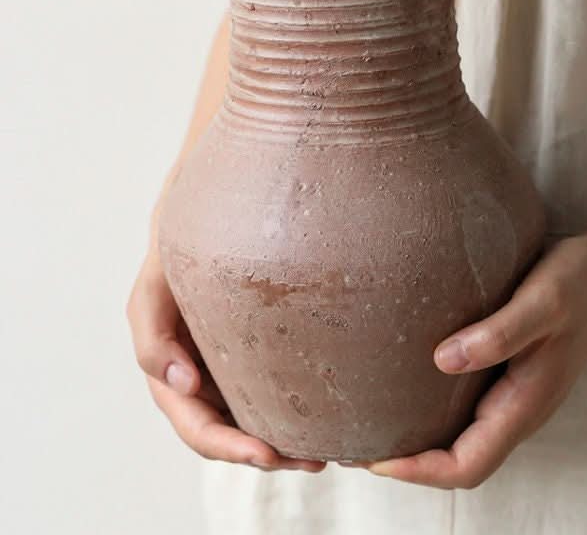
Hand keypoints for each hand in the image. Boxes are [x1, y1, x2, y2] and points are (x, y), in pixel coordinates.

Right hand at [126, 247, 325, 472]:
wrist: (207, 228)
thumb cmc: (174, 260)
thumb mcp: (152, 292)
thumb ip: (152, 337)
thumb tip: (181, 386)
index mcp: (174, 381)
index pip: (201, 428)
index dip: (230, 448)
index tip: (266, 454)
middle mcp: (205, 385)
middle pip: (237, 436)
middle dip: (272, 455)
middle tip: (313, 462)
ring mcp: (234, 373)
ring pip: (261, 421)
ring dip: (291, 442)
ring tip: (330, 452)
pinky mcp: (262, 356)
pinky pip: (279, 390)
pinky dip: (299, 411)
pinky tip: (331, 416)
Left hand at [360, 236, 586, 487]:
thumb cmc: (578, 282)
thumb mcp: (543, 300)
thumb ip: (499, 333)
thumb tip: (442, 360)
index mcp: (525, 402)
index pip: (468, 465)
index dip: (420, 471)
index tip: (376, 460)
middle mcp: (518, 408)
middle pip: (460, 460)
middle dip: (411, 463)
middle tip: (360, 443)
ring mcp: (515, 393)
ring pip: (463, 438)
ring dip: (421, 440)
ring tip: (376, 420)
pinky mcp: (510, 372)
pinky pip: (468, 408)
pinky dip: (435, 410)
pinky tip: (410, 384)